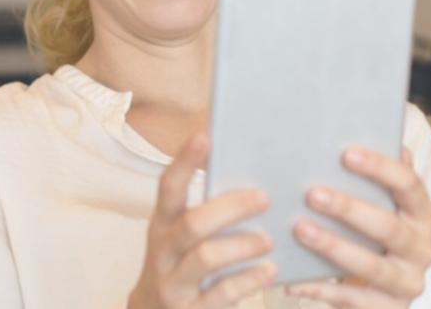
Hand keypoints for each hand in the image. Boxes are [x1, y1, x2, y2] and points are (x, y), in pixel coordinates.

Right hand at [127, 132, 278, 308]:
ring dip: (243, 245)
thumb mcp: (179, 237)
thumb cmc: (178, 266)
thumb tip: (251, 178)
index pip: (168, 187)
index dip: (183, 161)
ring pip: (207, 257)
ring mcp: (174, 283)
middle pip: (193, 223)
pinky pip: (222, 293)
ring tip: (269, 240)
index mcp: (161, 224)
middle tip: (263, 198)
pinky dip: (249, 280)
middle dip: (231, 208)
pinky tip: (269, 271)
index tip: (204, 136)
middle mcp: (163, 251)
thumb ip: (205, 212)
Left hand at [283, 147, 430, 307]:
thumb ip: (374, 176)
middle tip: (312, 193)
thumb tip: (364, 127)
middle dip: (349, 209)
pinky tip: (291, 278)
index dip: (380, 169)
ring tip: (300, 229)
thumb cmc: (372, 233)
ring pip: (372, 265)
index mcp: (422, 214)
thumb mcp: (381, 204)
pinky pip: (352, 299)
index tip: (346, 154)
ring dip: (334, 246)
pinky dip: (319, 289)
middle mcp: (422, 248)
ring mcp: (408, 283)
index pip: (409, 185)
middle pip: (389, 227)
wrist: (381, 292)